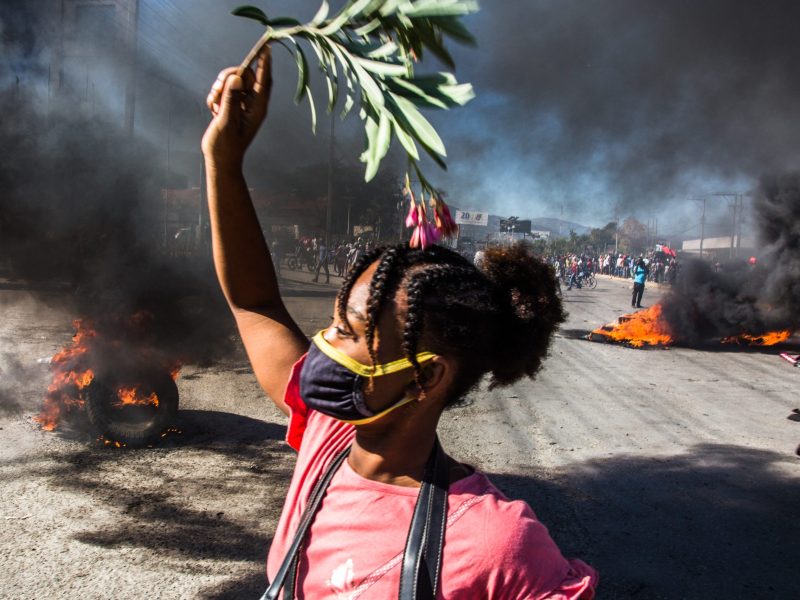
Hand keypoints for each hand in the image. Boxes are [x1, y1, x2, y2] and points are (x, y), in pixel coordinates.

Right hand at [201, 45, 271, 166]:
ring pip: (232, 80)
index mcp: (257, 108)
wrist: (219, 159)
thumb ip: (231, 99)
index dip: (264, 63)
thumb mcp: (226, 122)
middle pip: (244, 75)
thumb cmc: (226, 146)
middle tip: (218, 89)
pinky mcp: (232, 105)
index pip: (263, 80)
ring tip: (215, 105)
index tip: (266, 47)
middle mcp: (253, 103)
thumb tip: (237, 78)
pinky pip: (224, 89)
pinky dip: (216, 95)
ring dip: (219, 88)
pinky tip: (213, 110)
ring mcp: (242, 103)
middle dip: (229, 77)